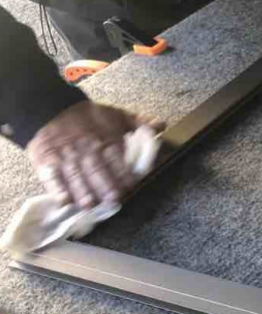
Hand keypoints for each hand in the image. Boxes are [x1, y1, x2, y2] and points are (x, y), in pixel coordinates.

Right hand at [27, 101, 164, 208]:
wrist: (52, 109)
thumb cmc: (90, 117)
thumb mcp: (116, 115)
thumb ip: (139, 123)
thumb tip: (162, 125)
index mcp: (105, 139)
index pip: (116, 157)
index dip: (123, 172)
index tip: (131, 185)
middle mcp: (86, 150)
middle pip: (96, 169)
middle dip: (105, 184)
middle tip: (113, 199)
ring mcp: (65, 157)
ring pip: (75, 176)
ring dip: (82, 191)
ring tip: (90, 205)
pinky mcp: (46, 163)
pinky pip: (50, 177)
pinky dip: (56, 189)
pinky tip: (64, 201)